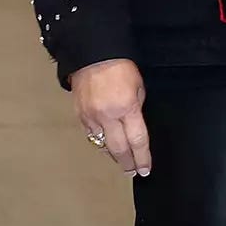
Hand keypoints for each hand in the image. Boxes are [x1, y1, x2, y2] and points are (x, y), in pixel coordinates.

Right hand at [71, 58, 150, 175]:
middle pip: (119, 149)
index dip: (142, 157)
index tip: (145, 169)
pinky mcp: (80, 114)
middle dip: (127, 162)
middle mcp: (108, 116)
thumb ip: (137, 109)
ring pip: (102, 144)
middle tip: (133, 172)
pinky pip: (91, 135)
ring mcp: (91, 117)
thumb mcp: (139, 87)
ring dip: (113, 154)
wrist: (93, 54)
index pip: (137, 141)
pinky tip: (105, 145)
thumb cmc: (120, 67)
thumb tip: (134, 126)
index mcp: (127, 108)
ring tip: (121, 161)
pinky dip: (99, 142)